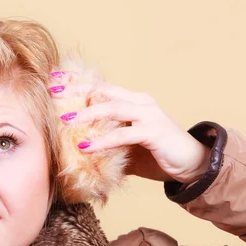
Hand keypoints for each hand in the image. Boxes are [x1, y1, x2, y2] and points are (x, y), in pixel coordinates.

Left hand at [49, 75, 210, 183]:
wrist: (192, 165)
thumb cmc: (158, 155)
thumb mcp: (126, 148)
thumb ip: (107, 144)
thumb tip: (79, 151)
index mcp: (132, 101)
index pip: (101, 87)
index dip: (78, 81)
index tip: (54, 80)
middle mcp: (140, 102)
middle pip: (103, 90)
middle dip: (76, 89)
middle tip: (53, 91)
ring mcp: (148, 115)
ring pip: (112, 108)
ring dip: (87, 113)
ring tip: (66, 119)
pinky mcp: (153, 131)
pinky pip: (124, 134)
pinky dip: (104, 140)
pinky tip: (87, 146)